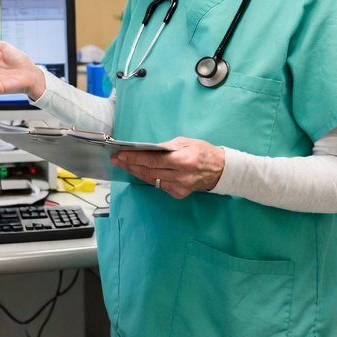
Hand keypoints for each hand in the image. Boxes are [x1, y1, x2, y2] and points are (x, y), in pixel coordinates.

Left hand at [110, 137, 224, 198]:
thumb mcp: (185, 142)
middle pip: (148, 171)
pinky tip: (139, 172)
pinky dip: (148, 178)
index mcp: (182, 161)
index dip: (133, 158)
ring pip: (151, 180)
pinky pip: (159, 185)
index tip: (120, 155)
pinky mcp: (179, 194)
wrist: (220, 170)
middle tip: (116, 159)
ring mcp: (179, 187)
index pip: (152, 160)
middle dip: (130, 165)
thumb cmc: (203, 152)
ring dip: (136, 172)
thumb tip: (146, 149)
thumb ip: (165, 147)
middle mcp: (180, 176)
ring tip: (124, 165)